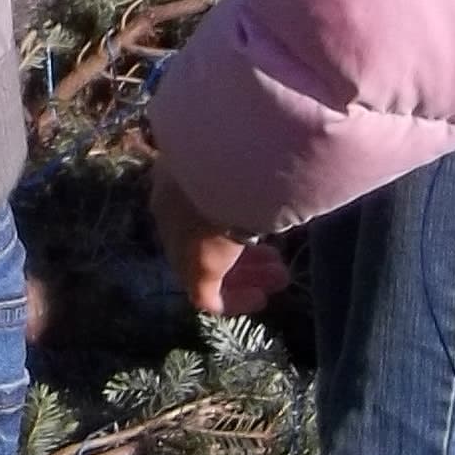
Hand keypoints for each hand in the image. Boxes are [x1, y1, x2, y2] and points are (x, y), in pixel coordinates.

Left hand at [151, 160, 288, 317]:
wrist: (219, 169)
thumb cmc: (237, 154)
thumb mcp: (237, 155)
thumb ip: (248, 169)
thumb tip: (269, 169)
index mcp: (178, 181)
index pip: (202, 209)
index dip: (234, 220)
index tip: (262, 224)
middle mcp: (173, 213)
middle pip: (208, 239)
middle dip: (245, 251)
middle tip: (276, 259)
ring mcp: (179, 243)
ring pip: (211, 266)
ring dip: (246, 274)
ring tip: (280, 277)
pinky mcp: (192, 272)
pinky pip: (209, 296)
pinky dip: (235, 300)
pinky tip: (259, 299)